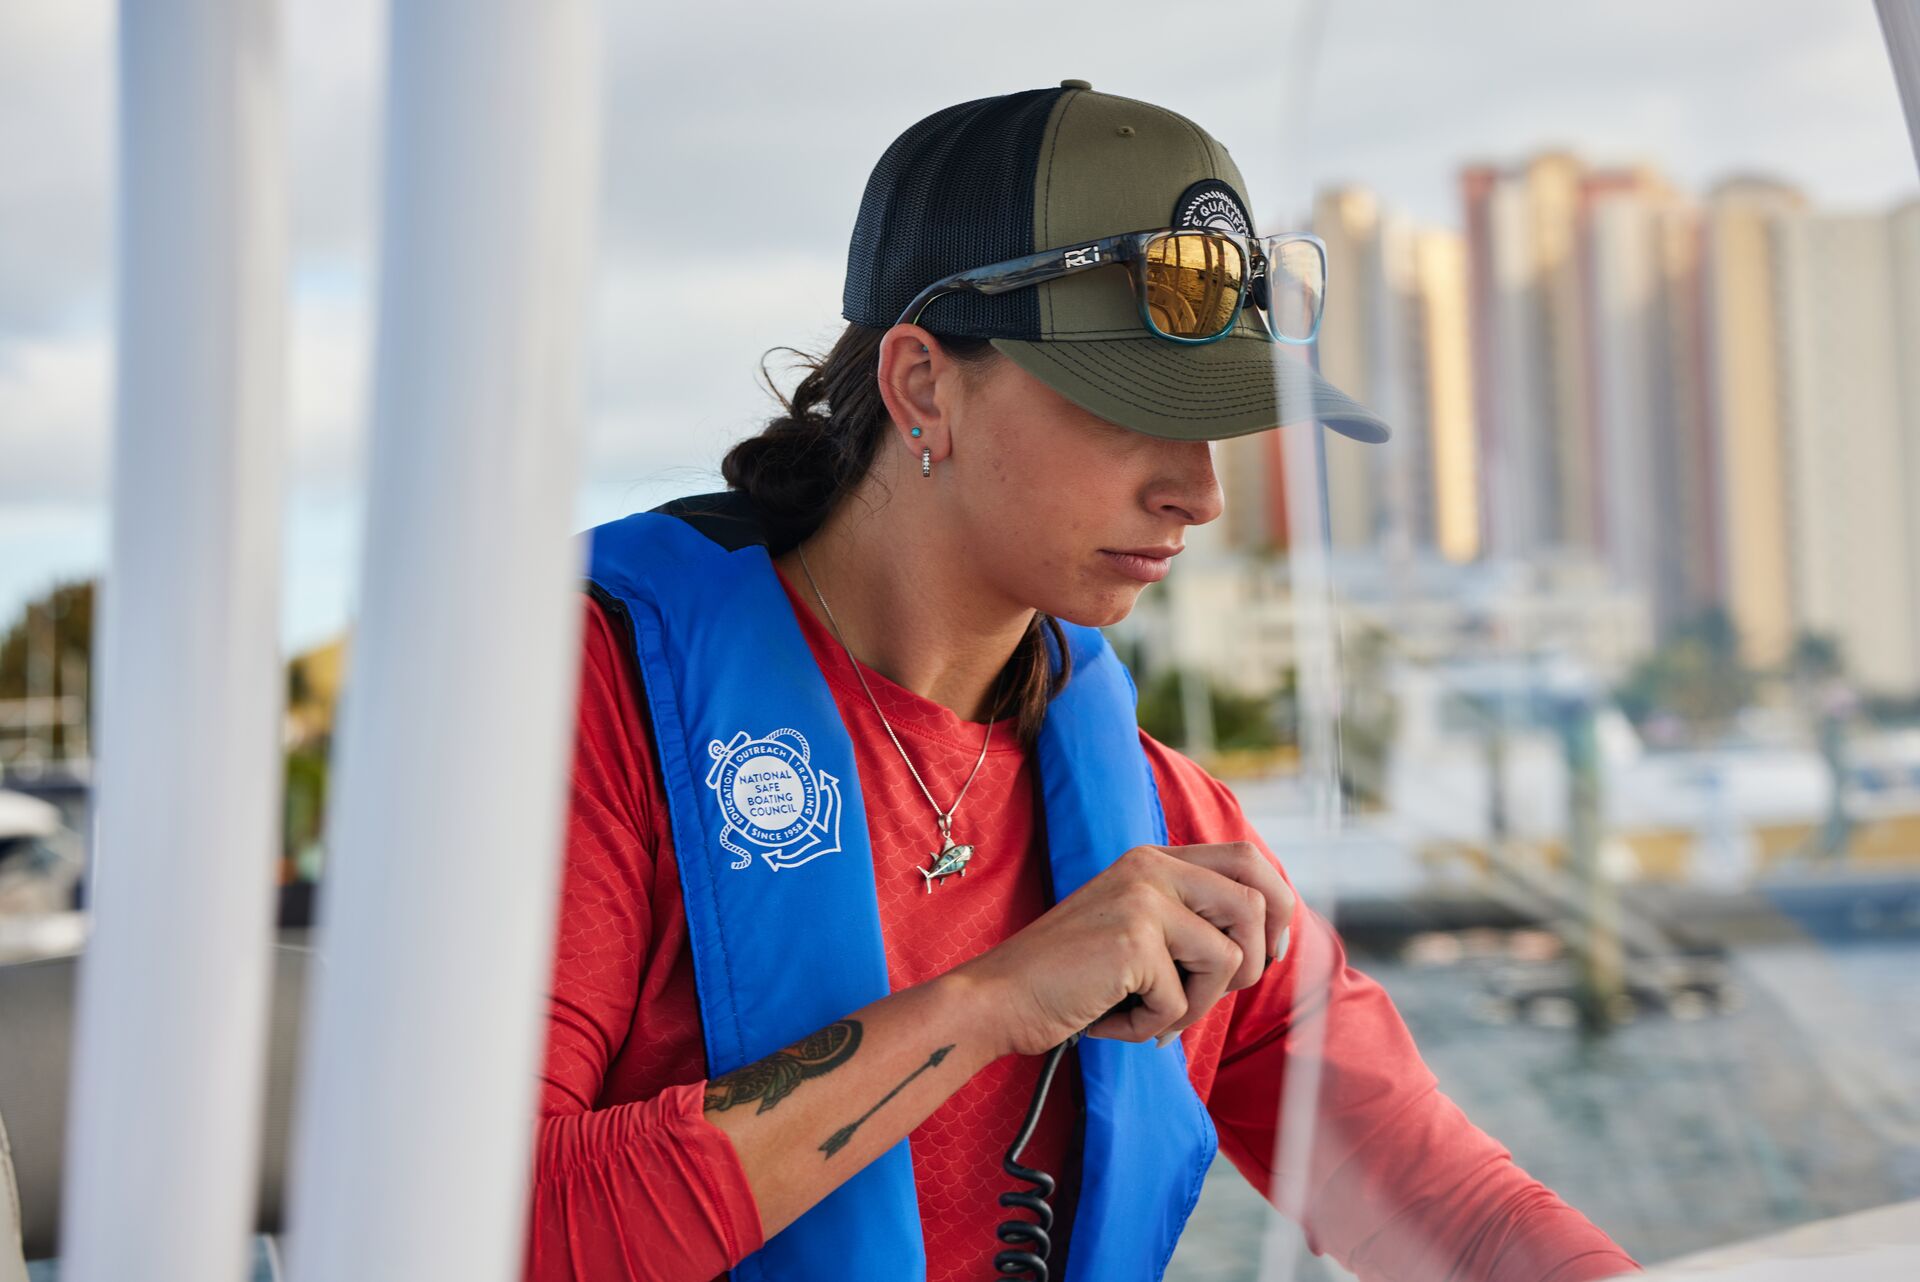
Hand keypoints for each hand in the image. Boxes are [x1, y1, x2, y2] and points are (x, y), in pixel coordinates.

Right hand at [953, 842, 1295, 1057]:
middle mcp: (1150, 868)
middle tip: (1210, 995)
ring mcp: (1142, 900)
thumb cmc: (1067, 979)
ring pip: (1229, 959)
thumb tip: (1266, 946)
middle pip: (1255, 904)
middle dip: (1252, 963)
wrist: (998, 998)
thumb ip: (1186, 923)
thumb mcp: (1134, 932)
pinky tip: (1111, 1019)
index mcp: (1153, 860)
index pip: (1248, 859)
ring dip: (1196, 1006)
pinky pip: (1182, 1000)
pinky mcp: (1133, 941)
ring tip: (1149, 1015)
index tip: (1270, 952)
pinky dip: (1152, 1026)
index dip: (1277, 905)